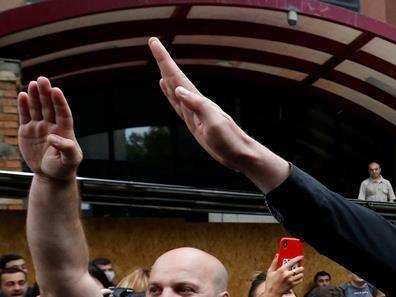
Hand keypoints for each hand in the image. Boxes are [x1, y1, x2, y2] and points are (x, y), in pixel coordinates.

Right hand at [17, 77, 81, 181]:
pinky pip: (25, 116)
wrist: (50, 175)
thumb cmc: (64, 168)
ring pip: (37, 108)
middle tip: (42, 79)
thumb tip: (52, 137)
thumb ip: (66, 149)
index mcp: (65, 131)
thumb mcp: (69, 161)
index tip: (56, 90)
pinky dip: (23, 106)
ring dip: (34, 96)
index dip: (59, 102)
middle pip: (49, 106)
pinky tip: (22, 95)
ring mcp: (39, 126)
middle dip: (45, 93)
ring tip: (32, 83)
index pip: (63, 113)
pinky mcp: (27, 130)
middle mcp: (52, 125)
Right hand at [148, 38, 288, 188]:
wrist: (242, 156)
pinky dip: (171, 95)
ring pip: (176, 90)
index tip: (155, 42)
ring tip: (159, 64)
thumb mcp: (215, 124)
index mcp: (199, 102)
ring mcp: (195, 113)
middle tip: (154, 42)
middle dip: (164, 61)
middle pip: (175, 78)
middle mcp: (196, 104)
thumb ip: (198, 106)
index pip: (178, 77)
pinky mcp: (195, 123)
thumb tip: (178, 89)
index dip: (165, 60)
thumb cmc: (231, 141)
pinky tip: (169, 89)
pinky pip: (179, 105)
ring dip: (166, 76)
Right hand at [265, 254, 303, 296]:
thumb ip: (274, 262)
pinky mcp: (293, 285)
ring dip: (300, 273)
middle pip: (299, 268)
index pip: (292, 262)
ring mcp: (291, 280)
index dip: (297, 258)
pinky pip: (300, 280)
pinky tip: (297, 277)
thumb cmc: (270, 282)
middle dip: (300, 267)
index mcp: (282, 270)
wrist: (272, 293)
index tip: (301, 256)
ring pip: (301, 274)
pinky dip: (300, 278)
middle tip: (298, 267)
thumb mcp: (270, 271)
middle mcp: (287, 275)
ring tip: (297, 272)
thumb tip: (277, 255)